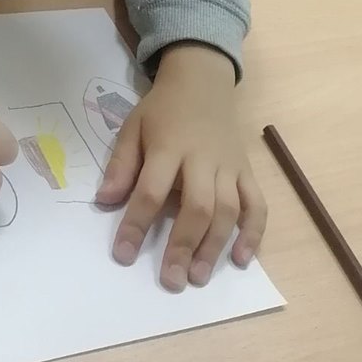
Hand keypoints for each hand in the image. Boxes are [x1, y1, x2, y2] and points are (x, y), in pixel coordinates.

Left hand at [96, 45, 265, 291]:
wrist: (202, 81)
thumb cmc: (163, 110)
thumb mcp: (133, 126)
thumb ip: (121, 164)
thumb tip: (104, 201)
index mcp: (169, 145)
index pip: (151, 189)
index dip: (136, 223)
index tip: (123, 254)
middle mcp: (202, 158)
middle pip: (197, 206)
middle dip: (184, 245)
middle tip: (172, 280)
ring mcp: (229, 165)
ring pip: (228, 210)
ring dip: (215, 246)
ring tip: (198, 277)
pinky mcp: (247, 170)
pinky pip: (257, 204)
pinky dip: (254, 233)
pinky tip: (242, 259)